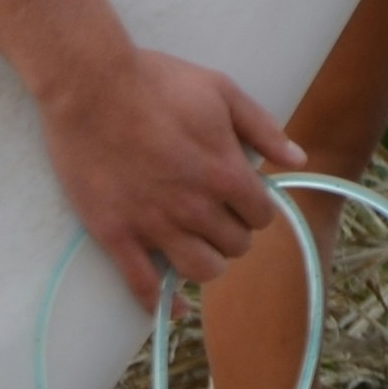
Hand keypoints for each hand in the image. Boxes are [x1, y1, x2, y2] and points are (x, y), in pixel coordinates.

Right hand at [37, 46, 303, 306]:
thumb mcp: (222, 91)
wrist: (90, 86)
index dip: (255, 208)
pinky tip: (166, 306)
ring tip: (197, 247)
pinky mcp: (115, 234)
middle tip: (217, 218)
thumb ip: (263, 128)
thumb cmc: (158, 82)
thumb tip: (297, 160)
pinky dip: (158, 303)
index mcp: (225, 173)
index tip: (242, 199)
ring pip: (200, 271)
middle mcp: (195, 207)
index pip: (262, 216)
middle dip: (233, 233)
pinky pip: (141, 285)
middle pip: (235, 246)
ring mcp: (154, 224)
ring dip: (206, 264)